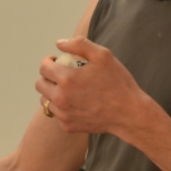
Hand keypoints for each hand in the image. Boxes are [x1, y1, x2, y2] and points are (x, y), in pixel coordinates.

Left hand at [36, 36, 151, 137]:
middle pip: (40, 84)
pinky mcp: (68, 126)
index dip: (48, 61)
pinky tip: (75, 103)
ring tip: (66, 89)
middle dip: (47, 76)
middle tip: (60, 74)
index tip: (55, 60)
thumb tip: (59, 43)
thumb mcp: (103, 55)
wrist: (130, 113)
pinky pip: (56, 114)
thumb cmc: (118, 82)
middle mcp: (61, 98)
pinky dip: (62, 108)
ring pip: (45, 101)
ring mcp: (63, 114)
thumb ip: (79, 44)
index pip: (43, 68)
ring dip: (52, 93)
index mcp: (67, 79)